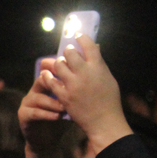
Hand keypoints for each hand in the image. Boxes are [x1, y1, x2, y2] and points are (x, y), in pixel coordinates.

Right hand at [19, 61, 68, 154]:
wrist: (47, 141)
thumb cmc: (59, 120)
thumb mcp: (67, 104)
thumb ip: (71, 93)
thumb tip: (88, 80)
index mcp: (45, 86)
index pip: (51, 73)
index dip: (61, 72)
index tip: (74, 76)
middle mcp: (34, 91)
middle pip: (41, 80)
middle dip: (55, 85)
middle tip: (69, 90)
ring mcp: (26, 103)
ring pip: (39, 98)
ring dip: (53, 103)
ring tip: (65, 108)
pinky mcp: (23, 115)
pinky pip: (34, 112)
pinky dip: (46, 114)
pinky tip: (58, 117)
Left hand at [44, 35, 131, 151]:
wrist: (103, 121)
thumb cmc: (109, 100)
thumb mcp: (109, 79)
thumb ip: (99, 64)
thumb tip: (94, 48)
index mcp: (99, 68)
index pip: (89, 46)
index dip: (82, 38)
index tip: (77, 35)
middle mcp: (85, 73)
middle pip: (70, 53)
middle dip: (68, 51)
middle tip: (67, 53)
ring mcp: (73, 84)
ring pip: (59, 65)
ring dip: (58, 63)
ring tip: (60, 64)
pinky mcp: (63, 95)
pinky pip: (51, 81)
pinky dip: (48, 76)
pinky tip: (47, 75)